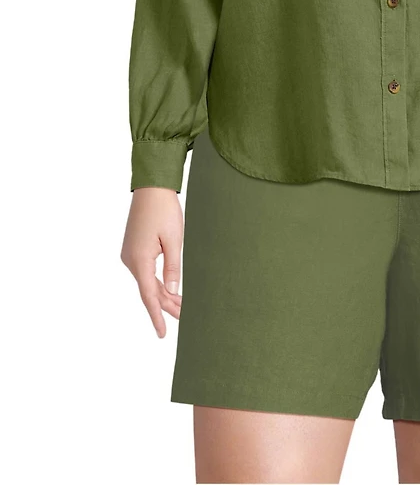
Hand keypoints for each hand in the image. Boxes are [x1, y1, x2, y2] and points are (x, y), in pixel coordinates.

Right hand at [121, 187, 183, 336]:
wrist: (151, 188)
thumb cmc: (164, 210)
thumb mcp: (174, 239)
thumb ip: (173, 266)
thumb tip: (172, 290)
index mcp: (139, 260)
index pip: (148, 296)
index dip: (156, 315)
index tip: (163, 333)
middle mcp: (130, 260)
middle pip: (149, 290)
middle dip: (167, 305)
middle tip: (186, 317)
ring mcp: (130, 255)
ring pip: (148, 281)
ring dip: (164, 293)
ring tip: (183, 306)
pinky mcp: (134, 249)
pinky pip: (146, 271)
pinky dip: (158, 281)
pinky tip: (170, 289)